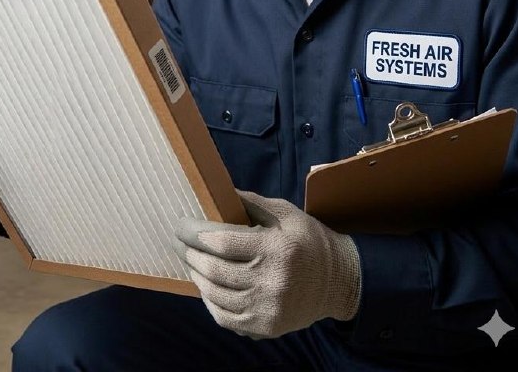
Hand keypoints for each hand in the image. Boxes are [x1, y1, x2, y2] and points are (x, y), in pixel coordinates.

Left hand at [174, 190, 359, 339]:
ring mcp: (268, 308)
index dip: (194, 233)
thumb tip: (217, 191)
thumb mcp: (284, 212)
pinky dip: (210, 303)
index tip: (180, 225)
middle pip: (214, 269)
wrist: (338, 281)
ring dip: (197, 277)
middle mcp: (271, 281)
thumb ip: (250, 202)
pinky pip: (226, 318)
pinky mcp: (267, 326)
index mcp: (275, 248)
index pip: (221, 242)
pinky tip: (206, 288)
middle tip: (179, 242)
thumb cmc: (308, 240)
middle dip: (190, 253)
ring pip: (216, 295)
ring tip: (190, 262)